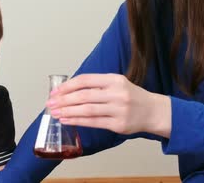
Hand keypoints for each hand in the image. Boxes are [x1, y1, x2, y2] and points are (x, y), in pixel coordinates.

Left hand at [46, 73, 170, 136]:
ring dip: (67, 112)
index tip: (55, 91)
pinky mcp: (118, 124)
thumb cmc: (131, 96)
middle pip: (83, 96)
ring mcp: (118, 109)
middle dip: (63, 100)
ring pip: (86, 110)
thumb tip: (68, 90)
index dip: (67, 86)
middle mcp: (116, 93)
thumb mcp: (117, 83)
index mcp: (114, 79)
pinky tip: (67, 120)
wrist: (153, 111)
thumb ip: (96, 85)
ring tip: (55, 113)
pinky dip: (77, 121)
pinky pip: (93, 122)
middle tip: (50, 103)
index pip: (85, 80)